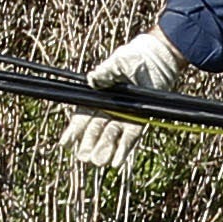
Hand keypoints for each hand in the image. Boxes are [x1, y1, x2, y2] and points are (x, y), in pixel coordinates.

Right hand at [70, 30, 192, 170]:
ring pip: (112, 136)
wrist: (156, 59)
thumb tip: (92, 79)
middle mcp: (110, 109)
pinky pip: (130, 136)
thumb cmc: (133, 58)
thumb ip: (104, 74)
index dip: (74, 130)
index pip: (83, 116)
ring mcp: (125, 115)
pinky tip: (116, 162)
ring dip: (105, 150)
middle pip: (96, 130)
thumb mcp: (116, 64)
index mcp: (99, 96)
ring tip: (98, 162)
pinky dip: (123, 149)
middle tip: (83, 157)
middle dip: (89, 144)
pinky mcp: (140, 119)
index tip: (66, 143)